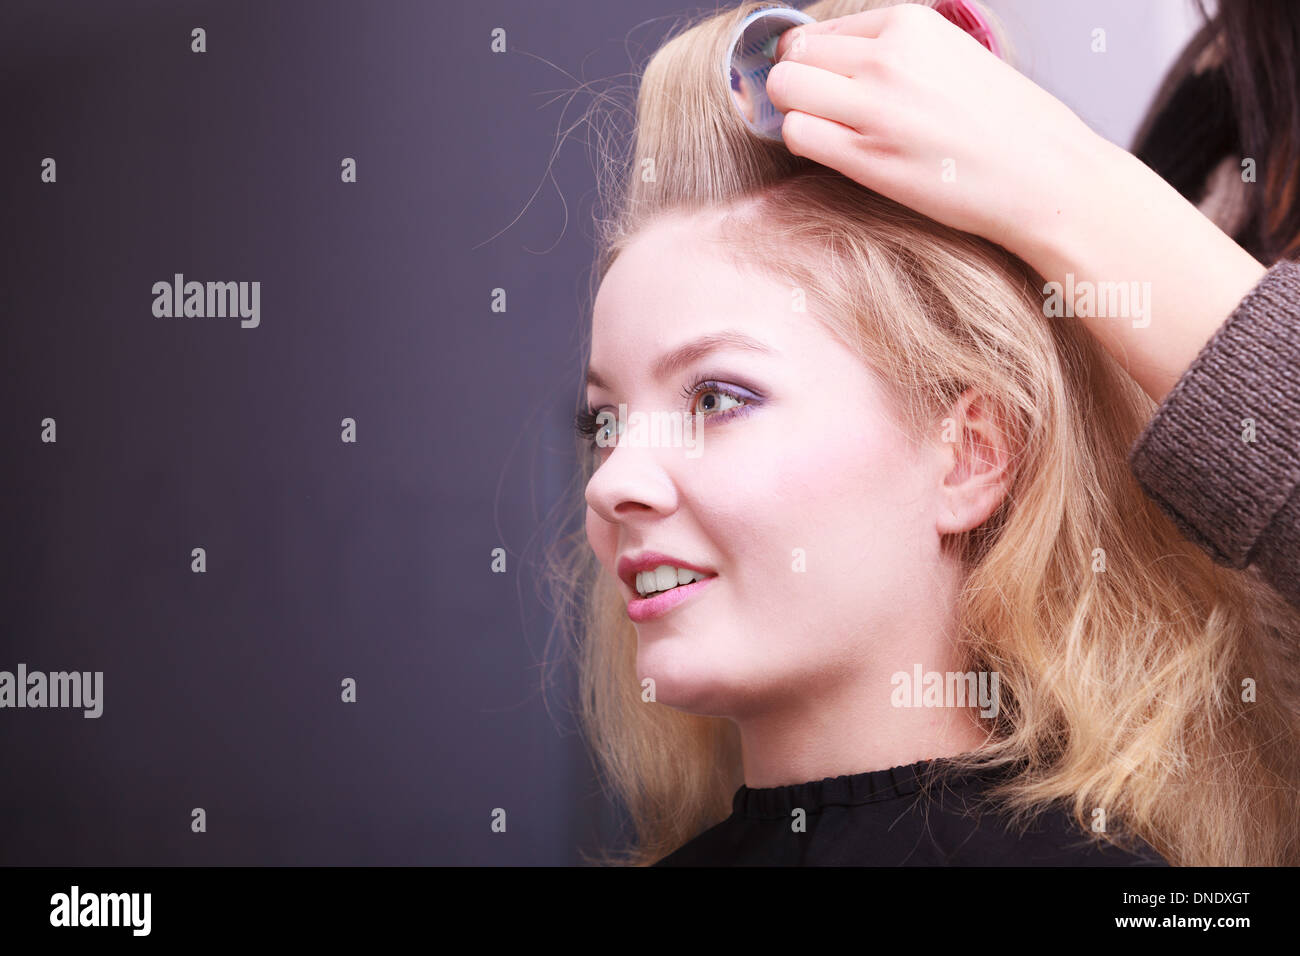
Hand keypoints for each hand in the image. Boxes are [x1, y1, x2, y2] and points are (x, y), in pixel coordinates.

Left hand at [765, 2, 1104, 261]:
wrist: (1044, 175)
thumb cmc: (1006, 125)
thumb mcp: (953, 56)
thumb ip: (896, 52)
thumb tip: (840, 61)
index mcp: (910, 24)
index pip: (819, 31)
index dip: (816, 63)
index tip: (830, 85)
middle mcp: (887, 57)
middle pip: (793, 56)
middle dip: (797, 84)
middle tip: (822, 111)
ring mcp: (874, 106)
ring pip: (784, 89)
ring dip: (796, 112)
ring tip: (831, 132)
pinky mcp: (866, 157)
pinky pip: (796, 133)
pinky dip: (804, 143)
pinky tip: (836, 154)